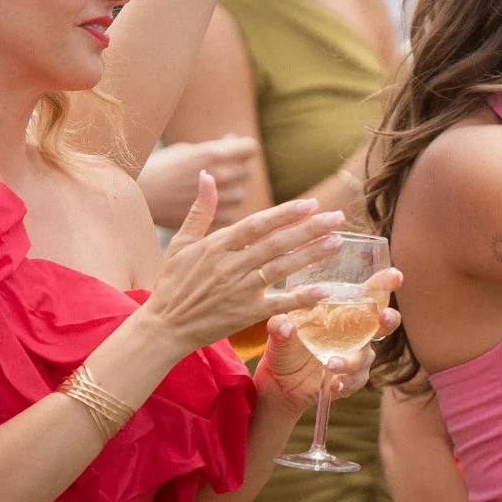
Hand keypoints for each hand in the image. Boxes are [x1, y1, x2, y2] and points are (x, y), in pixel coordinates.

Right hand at [137, 136, 260, 227]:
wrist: (136, 196)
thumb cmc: (159, 168)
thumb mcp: (185, 149)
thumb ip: (213, 147)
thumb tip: (232, 140)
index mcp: (213, 153)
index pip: (250, 148)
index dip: (244, 149)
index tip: (237, 152)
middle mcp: (219, 175)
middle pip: (247, 171)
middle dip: (238, 168)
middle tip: (222, 170)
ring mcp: (216, 199)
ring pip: (241, 195)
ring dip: (232, 192)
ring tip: (215, 191)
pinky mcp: (209, 219)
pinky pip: (231, 214)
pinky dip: (224, 211)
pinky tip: (210, 207)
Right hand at [137, 178, 344, 353]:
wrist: (163, 328)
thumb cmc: (173, 283)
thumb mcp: (180, 243)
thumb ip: (199, 209)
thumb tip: (206, 174)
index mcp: (216, 246)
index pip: (257, 224)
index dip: (285, 214)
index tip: (311, 204)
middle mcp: (230, 265)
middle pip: (276, 243)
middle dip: (309, 229)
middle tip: (337, 218)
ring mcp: (239, 290)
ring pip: (281, 268)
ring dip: (311, 255)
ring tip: (336, 242)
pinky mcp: (246, 314)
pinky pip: (279, 304)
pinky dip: (301, 297)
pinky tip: (324, 289)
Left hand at [252, 268, 401, 411]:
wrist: (280, 381)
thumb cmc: (286, 344)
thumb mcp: (279, 331)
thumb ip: (280, 325)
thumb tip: (285, 325)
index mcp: (344, 312)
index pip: (369, 295)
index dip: (385, 284)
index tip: (395, 275)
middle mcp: (356, 333)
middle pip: (383, 324)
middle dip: (388, 319)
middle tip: (383, 317)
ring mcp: (355, 356)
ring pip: (365, 356)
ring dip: (350, 360)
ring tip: (330, 364)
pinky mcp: (349, 379)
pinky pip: (354, 381)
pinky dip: (346, 383)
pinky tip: (334, 385)